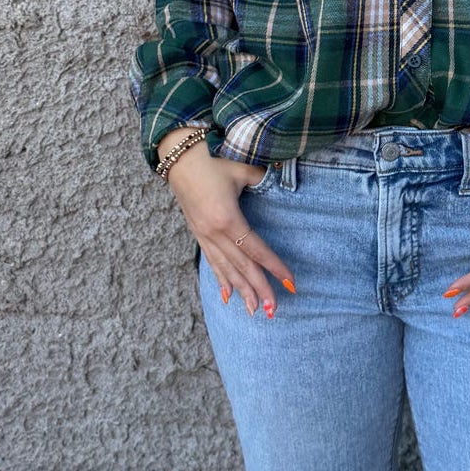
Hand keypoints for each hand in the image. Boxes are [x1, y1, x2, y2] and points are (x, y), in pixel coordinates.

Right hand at [157, 132, 295, 317]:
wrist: (179, 159)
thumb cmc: (212, 162)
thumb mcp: (242, 169)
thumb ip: (264, 179)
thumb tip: (283, 180)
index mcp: (228, 219)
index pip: (256, 250)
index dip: (274, 267)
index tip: (290, 283)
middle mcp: (215, 233)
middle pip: (242, 267)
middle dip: (259, 289)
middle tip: (273, 310)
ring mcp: (205, 236)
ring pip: (226, 270)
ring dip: (242, 292)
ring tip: (255, 311)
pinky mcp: (198, 235)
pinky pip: (212, 263)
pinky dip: (221, 281)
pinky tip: (227, 297)